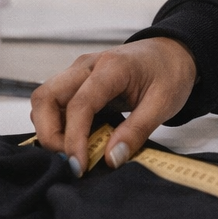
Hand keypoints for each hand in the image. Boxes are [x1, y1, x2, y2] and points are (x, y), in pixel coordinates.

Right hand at [29, 37, 196, 176]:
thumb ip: (137, 131)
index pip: (79, 104)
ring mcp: (79, 71)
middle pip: (46, 97)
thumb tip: (110, 160)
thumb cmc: (170, 73)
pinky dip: (58, 124)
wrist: (172, 52)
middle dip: (49, 134)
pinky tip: (78, 140)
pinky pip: (55, 103)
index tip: (79, 166)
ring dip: (50, 129)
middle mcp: (87, 65)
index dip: (74, 139)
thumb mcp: (164, 103)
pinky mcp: (77, 81)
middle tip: (71, 159)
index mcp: (111, 67)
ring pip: (45, 100)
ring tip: (74, 151)